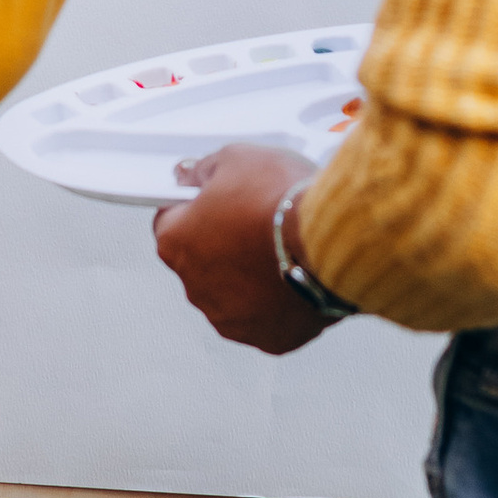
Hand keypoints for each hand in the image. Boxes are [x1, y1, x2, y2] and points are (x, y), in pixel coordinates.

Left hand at [153, 144, 332, 354]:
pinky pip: (265, 317)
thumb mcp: (236, 158)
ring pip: (232, 293)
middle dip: (223, 242)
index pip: (170, 221)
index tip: (214, 200)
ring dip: (248, 275)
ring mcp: (231, 317)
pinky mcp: (267, 338)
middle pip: (201, 260)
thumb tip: (192, 175)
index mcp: (176, 243)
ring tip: (281, 248)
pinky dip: (276, 301)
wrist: (328, 240)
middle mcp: (195, 288)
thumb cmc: (281, 201)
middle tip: (255, 220)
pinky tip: (294, 275)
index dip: (195, 207)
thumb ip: (205, 170)